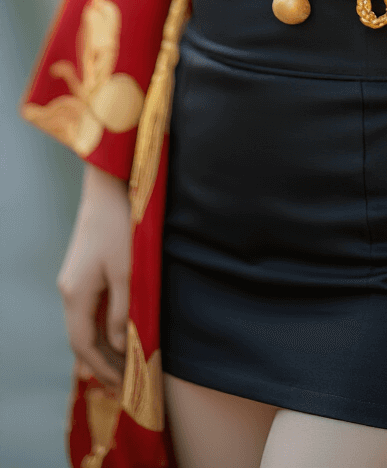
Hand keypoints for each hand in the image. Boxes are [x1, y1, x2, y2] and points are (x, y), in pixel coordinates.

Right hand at [57, 163, 130, 387]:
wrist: (108, 191)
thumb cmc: (119, 228)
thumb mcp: (126, 273)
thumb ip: (121, 312)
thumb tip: (118, 346)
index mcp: (75, 295)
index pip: (83, 345)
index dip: (102, 368)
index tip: (123, 386)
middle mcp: (68, 292)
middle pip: (80, 340)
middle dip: (100, 364)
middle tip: (124, 385)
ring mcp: (72, 283)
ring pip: (83, 327)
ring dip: (101, 348)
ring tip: (123, 367)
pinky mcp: (80, 274)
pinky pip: (87, 312)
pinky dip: (100, 330)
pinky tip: (115, 337)